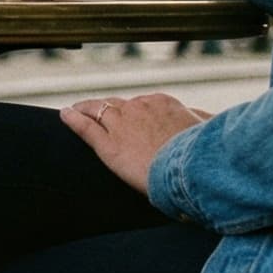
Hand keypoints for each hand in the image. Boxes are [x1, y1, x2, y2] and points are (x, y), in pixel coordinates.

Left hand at [60, 93, 208, 194]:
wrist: (190, 169)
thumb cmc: (204, 153)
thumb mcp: (208, 129)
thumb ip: (202, 120)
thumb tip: (202, 116)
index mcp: (163, 103)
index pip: (143, 103)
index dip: (134, 110)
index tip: (130, 115)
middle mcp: (139, 108)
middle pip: (118, 105)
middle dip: (109, 108)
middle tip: (99, 112)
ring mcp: (121, 124)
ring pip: (98, 110)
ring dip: (85, 108)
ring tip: (75, 109)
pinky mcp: (108, 145)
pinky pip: (85, 127)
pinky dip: (72, 119)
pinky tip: (64, 114)